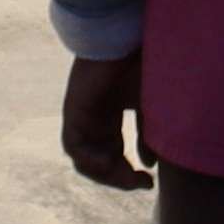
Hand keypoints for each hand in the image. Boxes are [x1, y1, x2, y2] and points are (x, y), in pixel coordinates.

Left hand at [62, 51, 152, 189]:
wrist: (127, 40)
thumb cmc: (142, 65)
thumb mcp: (150, 107)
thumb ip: (147, 135)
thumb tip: (149, 165)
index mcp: (111, 116)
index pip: (114, 154)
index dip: (130, 173)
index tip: (150, 181)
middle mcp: (94, 119)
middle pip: (100, 162)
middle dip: (121, 178)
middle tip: (142, 184)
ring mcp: (82, 116)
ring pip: (85, 159)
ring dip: (106, 174)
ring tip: (128, 177)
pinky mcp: (73, 112)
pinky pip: (74, 147)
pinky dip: (90, 159)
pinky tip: (111, 162)